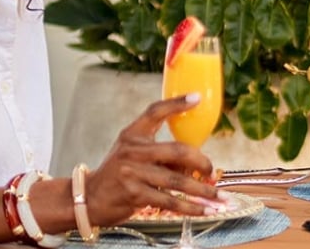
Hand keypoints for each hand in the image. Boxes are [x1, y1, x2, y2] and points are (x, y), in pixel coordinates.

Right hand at [83, 95, 221, 224]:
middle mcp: (132, 151)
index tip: (197, 98)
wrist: (90, 198)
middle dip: (200, 162)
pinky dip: (190, 207)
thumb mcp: (131, 153)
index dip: (176, 103)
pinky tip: (204, 210)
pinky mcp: (135, 194)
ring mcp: (133, 173)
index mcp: (132, 134)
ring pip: (177, 180)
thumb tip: (194, 162)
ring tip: (219, 197)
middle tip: (211, 170)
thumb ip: (158, 151)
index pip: (155, 112)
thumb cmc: (118, 174)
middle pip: (176, 150)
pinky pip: (169, 201)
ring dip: (202, 190)